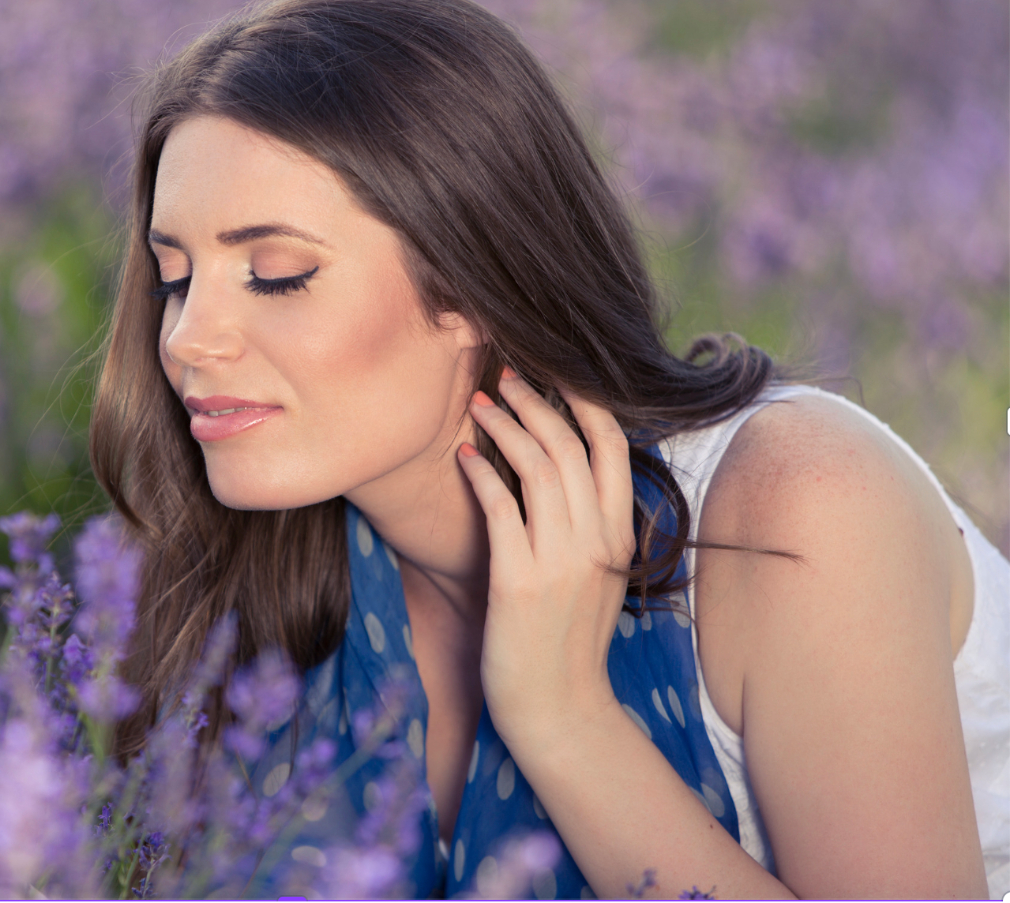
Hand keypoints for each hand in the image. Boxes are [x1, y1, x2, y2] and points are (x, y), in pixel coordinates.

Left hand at [457, 368, 635, 747]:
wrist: (560, 711)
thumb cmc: (569, 642)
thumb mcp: (599, 577)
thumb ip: (593, 526)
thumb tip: (571, 473)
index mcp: (620, 536)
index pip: (613, 448)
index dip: (585, 401)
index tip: (556, 372)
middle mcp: (597, 542)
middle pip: (572, 446)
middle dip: (538, 401)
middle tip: (508, 376)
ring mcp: (561, 562)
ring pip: (539, 468)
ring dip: (506, 427)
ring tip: (481, 404)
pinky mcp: (519, 583)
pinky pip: (501, 510)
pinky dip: (480, 475)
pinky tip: (461, 456)